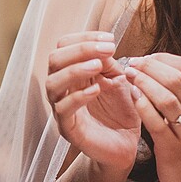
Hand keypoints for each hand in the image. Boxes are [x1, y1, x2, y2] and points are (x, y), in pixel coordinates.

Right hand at [45, 33, 140, 172]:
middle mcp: (62, 87)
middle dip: (79, 50)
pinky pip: (63, 109)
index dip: (85, 38)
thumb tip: (102, 46)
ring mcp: (61, 107)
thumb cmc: (120, 110)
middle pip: (54, 59)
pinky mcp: (67, 128)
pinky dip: (78, 97)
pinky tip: (96, 91)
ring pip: (53, 83)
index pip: (65, 45)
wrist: (127, 143)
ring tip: (97, 66)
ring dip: (75, 70)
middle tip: (105, 50)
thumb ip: (108, 62)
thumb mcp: (118, 79)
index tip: (108, 39)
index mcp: (72, 71)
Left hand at [125, 55, 180, 181]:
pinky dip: (142, 105)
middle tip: (133, 64)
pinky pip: (156, 122)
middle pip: (177, 80)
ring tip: (129, 76)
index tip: (145, 57)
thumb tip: (154, 60)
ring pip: (167, 99)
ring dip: (144, 83)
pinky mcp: (174, 149)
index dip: (163, 58)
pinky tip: (132, 96)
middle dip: (151, 68)